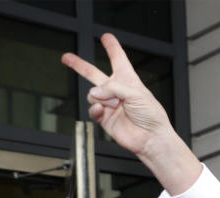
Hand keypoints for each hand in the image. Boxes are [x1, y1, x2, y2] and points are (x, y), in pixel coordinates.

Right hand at [61, 33, 199, 193]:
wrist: (151, 138)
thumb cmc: (152, 116)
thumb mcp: (136, 93)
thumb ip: (113, 88)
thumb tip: (95, 92)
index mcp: (129, 81)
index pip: (118, 59)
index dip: (112, 47)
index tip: (106, 37)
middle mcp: (117, 91)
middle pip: (94, 74)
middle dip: (79, 65)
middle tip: (66, 57)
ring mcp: (109, 104)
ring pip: (92, 94)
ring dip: (99, 97)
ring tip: (112, 104)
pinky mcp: (104, 118)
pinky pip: (92, 109)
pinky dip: (95, 109)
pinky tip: (102, 110)